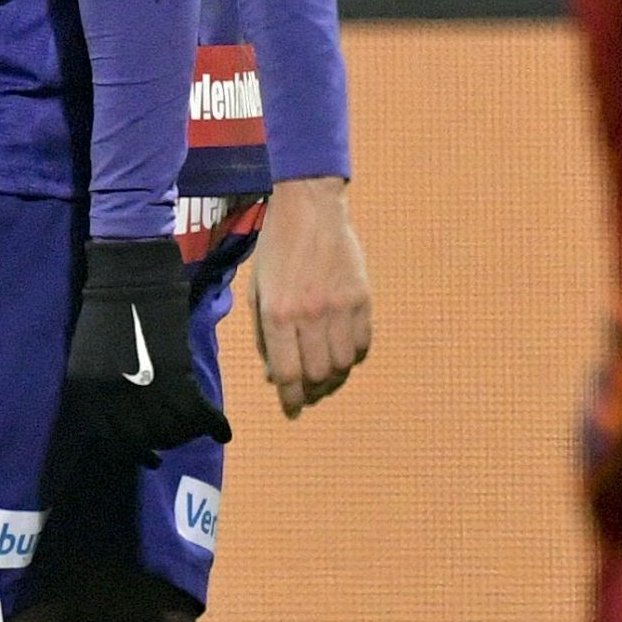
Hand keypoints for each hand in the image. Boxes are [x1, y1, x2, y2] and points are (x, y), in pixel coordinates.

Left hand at [60, 237, 231, 469]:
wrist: (131, 277)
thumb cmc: (108, 314)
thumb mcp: (89, 361)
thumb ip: (101, 395)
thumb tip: (121, 430)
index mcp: (84, 394)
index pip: (109, 441)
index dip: (134, 450)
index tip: (150, 455)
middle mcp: (110, 398)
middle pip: (143, 440)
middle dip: (162, 442)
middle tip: (176, 437)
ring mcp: (142, 388)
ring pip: (172, 431)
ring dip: (187, 434)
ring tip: (195, 427)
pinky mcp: (174, 375)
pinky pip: (198, 414)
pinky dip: (213, 424)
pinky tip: (222, 431)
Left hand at [249, 175, 373, 418]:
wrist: (310, 211)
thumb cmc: (276, 251)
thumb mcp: (257, 292)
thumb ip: (265, 335)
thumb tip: (274, 374)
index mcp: (277, 313)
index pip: (288, 373)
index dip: (290, 399)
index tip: (292, 410)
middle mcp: (310, 314)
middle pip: (318, 374)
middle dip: (312, 392)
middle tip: (309, 395)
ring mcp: (340, 307)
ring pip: (344, 364)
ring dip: (334, 378)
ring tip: (326, 378)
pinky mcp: (362, 298)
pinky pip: (363, 343)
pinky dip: (354, 357)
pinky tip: (344, 354)